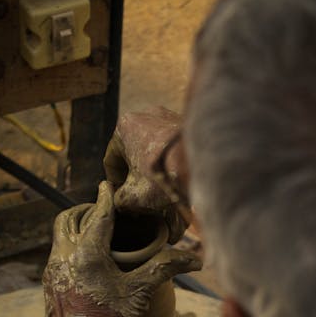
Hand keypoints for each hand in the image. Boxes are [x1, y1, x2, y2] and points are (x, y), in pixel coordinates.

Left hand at [42, 181, 201, 316]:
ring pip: (61, 235)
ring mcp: (53, 270)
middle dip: (86, 210)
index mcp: (87, 252)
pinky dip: (72, 246)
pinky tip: (89, 259)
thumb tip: (195, 260)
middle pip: (69, 218)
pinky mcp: (51, 283)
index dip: (105, 198)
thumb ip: (164, 269)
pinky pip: (59, 253)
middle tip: (103, 211)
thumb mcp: (140, 293)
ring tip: (97, 232)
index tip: (108, 186)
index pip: (97, 214)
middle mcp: (65, 256)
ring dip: (77, 228)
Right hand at [103, 106, 188, 243]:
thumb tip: (121, 202)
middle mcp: (146, 114)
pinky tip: (177, 179)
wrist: (204, 165)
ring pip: (153, 148)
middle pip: (133, 152)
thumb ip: (120, 199)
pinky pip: (172, 146)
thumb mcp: (133, 196)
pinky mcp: (189, 125)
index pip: (112, 160)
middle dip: (135, 174)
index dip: (114, 183)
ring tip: (161, 189)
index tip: (121, 198)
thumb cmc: (162, 177)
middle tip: (141, 196)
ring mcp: (169, 116)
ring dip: (153, 167)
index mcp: (125, 126)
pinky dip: (171, 160)